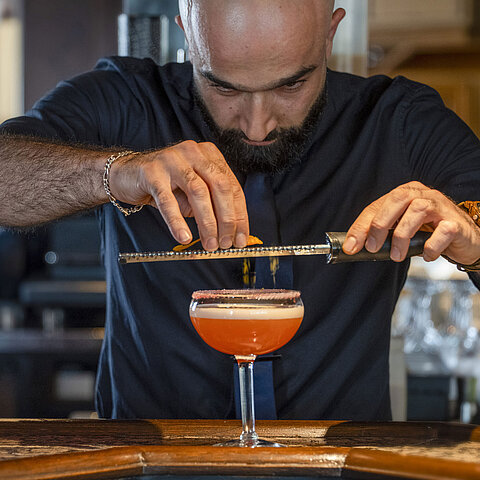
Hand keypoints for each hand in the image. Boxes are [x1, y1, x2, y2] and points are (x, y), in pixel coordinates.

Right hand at [109, 140, 248, 250]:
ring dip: (207, 222)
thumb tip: (229, 232)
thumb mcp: (193, 192)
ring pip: (198, 192)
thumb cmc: (165, 185)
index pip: (232, 187)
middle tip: (226, 244)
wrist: (126, 174)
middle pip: (220, 187)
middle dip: (227, 219)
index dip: (240, 215)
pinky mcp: (152, 172)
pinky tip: (184, 237)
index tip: (242, 238)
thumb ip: (211, 205)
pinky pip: (167, 201)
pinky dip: (177, 221)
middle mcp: (194, 152)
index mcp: (209, 155)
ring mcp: (173, 160)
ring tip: (210, 244)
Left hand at [343, 181, 479, 265]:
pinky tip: (426, 254)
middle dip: (380, 224)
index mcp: (405, 194)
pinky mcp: (456, 222)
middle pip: (397, 199)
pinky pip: (442, 231)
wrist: (464, 240)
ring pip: (418, 210)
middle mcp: (422, 195)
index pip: (377, 205)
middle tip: (373, 247)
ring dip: (402, 236)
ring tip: (397, 255)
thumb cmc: (430, 233)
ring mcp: (441, 206)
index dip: (361, 226)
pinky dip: (430, 246)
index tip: (351, 245)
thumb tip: (356, 246)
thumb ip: (383, 233)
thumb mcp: (402, 229)